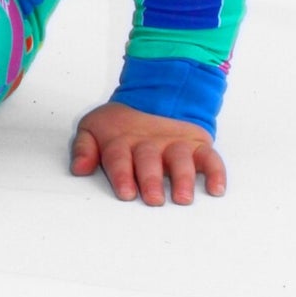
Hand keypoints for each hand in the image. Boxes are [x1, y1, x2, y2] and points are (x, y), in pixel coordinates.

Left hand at [70, 101, 225, 205]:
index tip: (126, 193)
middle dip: (151, 180)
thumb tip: (78, 169)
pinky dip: (216, 172)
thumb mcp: (93, 129)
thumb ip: (84, 149)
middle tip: (153, 199)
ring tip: (182, 198)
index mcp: (121, 141)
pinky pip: (210, 158)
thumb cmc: (120, 126)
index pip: (119, 158)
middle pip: (149, 161)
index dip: (122, 175)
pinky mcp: (197, 145)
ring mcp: (174, 144)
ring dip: (183, 179)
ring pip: (180, 160)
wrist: (153, 97)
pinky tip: (216, 189)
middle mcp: (149, 143)